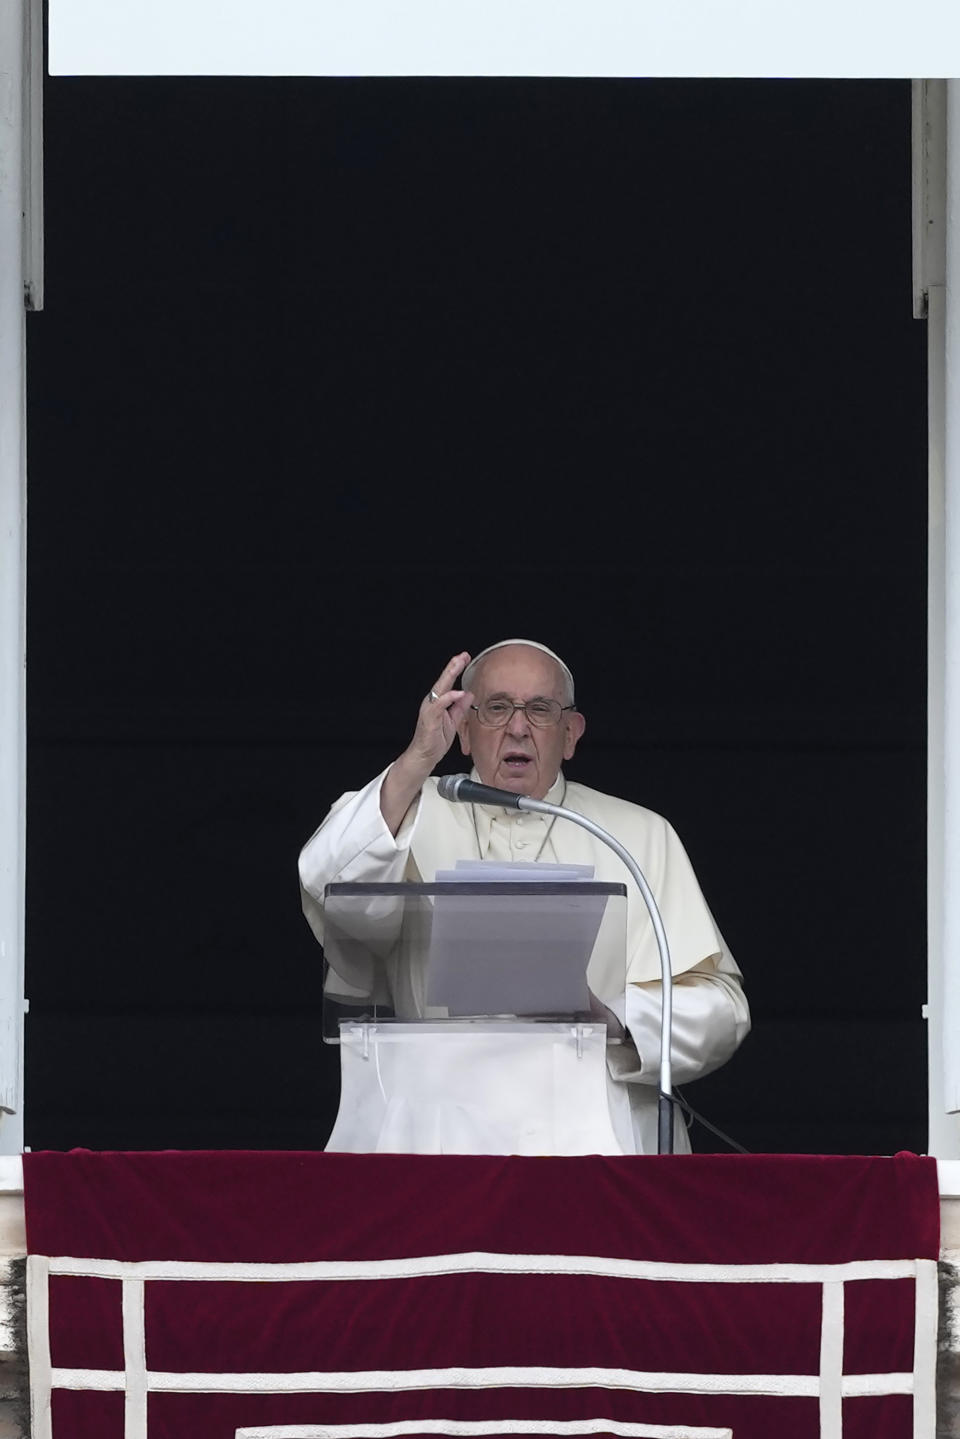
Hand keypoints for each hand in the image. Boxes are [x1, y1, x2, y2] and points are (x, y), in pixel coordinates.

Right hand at [403, 651, 472, 775]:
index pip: (448, 682)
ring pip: (440, 688)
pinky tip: (458, 692)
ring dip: (450, 675)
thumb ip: (460, 707)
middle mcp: (432, 702)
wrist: (425, 756)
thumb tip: (468, 694)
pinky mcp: (429, 717)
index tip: (465, 658)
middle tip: (463, 655)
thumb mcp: (453, 721)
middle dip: (453, 666)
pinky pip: (439, 705)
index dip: (456, 669)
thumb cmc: (436, 739)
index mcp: (438, 701)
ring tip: (459, 664)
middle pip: (443, 680)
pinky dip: (449, 698)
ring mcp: (430, 709)